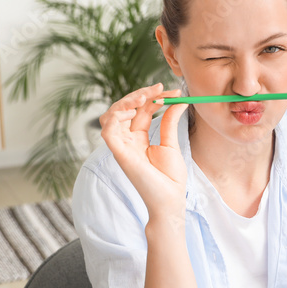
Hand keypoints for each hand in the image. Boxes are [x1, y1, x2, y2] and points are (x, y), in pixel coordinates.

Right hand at [99, 84, 188, 216]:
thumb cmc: (170, 177)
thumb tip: (179, 100)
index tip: (170, 89)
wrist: (170, 199)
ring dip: (125, 102)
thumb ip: (171, 121)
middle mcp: (128, 140)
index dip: (153, 96)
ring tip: (143, 97)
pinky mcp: (119, 153)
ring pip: (111, 115)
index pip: (141, 110)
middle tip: (158, 88)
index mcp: (140, 138)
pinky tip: (131, 111)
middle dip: (140, 94)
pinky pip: (107, 131)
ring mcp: (122, 146)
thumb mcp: (171, 143)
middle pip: (125, 109)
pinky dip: (115, 117)